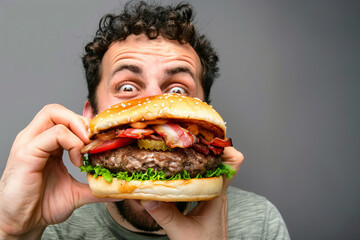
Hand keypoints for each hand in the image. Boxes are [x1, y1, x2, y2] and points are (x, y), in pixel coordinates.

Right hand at [0, 104, 113, 238]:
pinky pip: (52, 133)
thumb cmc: (42, 205)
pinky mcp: (26, 152)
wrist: (22, 224)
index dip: (86, 125)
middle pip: (59, 110)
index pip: (66, 119)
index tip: (102, 141)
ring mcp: (29, 143)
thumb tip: (118, 190)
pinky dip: (71, 142)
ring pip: (54, 113)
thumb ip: (95, 187)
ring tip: (86, 147)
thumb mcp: (75, 193)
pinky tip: (77, 160)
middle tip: (95, 141)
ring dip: (77, 126)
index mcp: (47, 144)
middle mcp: (37, 138)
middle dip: (82, 121)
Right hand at [141, 147, 243, 239]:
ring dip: (198, 158)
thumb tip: (146, 195)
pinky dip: (193, 171)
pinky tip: (179, 170)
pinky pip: (204, 180)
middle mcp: (219, 193)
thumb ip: (164, 215)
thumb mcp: (181, 234)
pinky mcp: (208, 202)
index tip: (205, 136)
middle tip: (187, 137)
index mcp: (218, 197)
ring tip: (180, 148)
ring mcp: (215, 197)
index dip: (222, 147)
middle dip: (205, 147)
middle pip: (220, 161)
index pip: (230, 165)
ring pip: (212, 169)